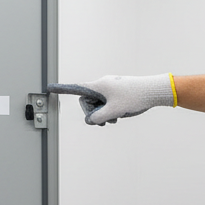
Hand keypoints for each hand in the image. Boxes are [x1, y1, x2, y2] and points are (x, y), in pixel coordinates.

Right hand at [47, 74, 174, 125]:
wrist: (154, 91)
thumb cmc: (135, 97)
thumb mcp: (114, 111)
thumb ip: (98, 117)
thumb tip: (90, 120)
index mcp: (98, 86)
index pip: (75, 88)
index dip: (61, 90)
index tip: (49, 88)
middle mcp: (102, 85)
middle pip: (87, 101)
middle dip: (94, 112)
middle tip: (106, 120)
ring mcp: (110, 88)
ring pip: (98, 104)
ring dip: (103, 113)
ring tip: (116, 117)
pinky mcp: (117, 92)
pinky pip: (106, 102)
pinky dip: (110, 110)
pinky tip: (120, 114)